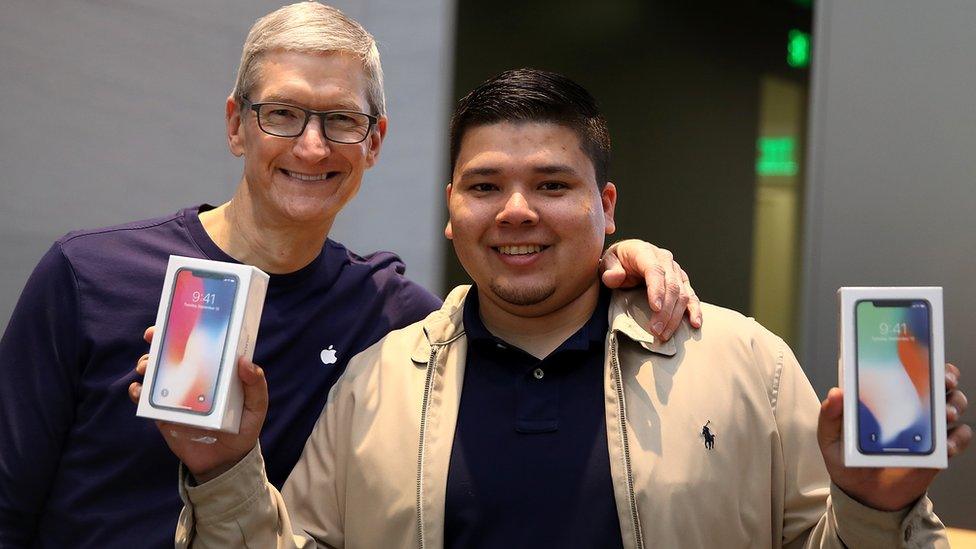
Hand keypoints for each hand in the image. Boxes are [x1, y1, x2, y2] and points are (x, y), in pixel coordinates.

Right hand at [128, 326, 268, 482]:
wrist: (226, 461)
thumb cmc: (244, 428)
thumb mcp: (257, 406)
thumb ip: (256, 386)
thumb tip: (244, 362)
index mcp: (214, 370)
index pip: (198, 344)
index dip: (186, 329)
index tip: (176, 318)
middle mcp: (193, 378)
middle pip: (172, 353)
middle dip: (158, 340)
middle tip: (153, 336)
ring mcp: (176, 395)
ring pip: (155, 373)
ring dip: (146, 364)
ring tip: (147, 367)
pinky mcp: (164, 414)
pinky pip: (146, 400)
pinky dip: (138, 392)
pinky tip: (138, 389)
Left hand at [600, 239, 702, 339]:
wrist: (626, 256)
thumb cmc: (617, 261)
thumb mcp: (606, 262)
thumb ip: (609, 270)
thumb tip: (615, 277)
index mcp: (645, 252)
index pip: (654, 270)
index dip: (657, 289)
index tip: (655, 308)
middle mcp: (664, 259)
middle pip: (671, 285)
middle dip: (665, 311)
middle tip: (656, 331)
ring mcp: (675, 270)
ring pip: (682, 293)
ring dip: (675, 316)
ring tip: (665, 334)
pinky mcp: (682, 281)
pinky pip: (691, 296)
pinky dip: (694, 310)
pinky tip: (695, 323)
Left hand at [817, 363, 970, 510]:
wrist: (865, 494)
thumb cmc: (846, 459)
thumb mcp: (831, 438)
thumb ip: (831, 416)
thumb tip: (836, 393)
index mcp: (884, 396)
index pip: (905, 368)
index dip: (918, 357)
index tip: (922, 355)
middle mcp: (909, 405)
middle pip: (937, 381)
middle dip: (946, 376)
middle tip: (944, 381)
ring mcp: (926, 427)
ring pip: (953, 404)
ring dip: (954, 404)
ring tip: (945, 415)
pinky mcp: (939, 449)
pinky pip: (960, 437)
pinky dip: (959, 437)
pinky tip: (948, 444)